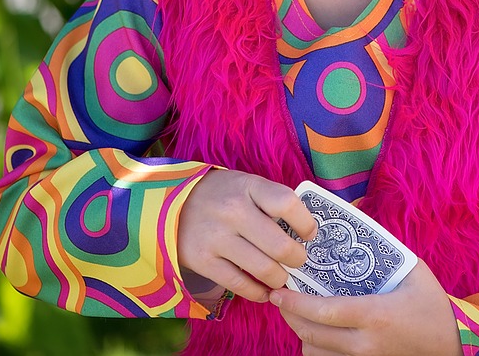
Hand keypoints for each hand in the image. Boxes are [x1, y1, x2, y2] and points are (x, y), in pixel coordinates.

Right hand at [177, 169, 317, 302]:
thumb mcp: (245, 185)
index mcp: (248, 187)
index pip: (287, 204)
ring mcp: (216, 238)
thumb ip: (271, 202)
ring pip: (264, 269)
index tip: (309, 234)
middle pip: (280, 245)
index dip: (305, 223)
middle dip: (297, 259)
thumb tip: (303, 231)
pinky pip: (240, 285)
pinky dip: (258, 293)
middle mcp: (233, 211)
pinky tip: (264, 291)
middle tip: (298, 261)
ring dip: (280, 278)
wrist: (169, 204)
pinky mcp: (203, 261)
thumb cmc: (221, 196)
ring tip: (281, 276)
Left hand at [271, 259, 462, 355]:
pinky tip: (316, 331)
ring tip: (295, 311)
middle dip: (289, 314)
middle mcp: (366, 343)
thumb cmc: (431, 304)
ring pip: (315, 352)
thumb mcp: (413, 270)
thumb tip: (357, 227)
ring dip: (301, 332)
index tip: (278, 290)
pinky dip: (316, 348)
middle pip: (312, 334)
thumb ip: (385, 251)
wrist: (450, 343)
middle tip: (279, 296)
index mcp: (376, 314)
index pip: (324, 311)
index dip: (296, 302)